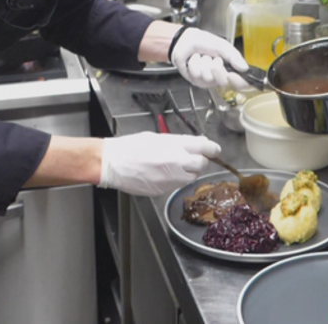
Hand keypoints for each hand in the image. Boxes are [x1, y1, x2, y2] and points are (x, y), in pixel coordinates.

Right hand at [98, 133, 220, 196]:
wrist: (113, 164)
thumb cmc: (131, 147)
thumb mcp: (158, 137)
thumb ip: (180, 141)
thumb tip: (198, 143)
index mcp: (175, 146)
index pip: (205, 148)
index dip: (213, 149)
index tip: (215, 150)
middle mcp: (176, 163)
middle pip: (202, 165)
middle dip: (200, 161)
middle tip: (193, 157)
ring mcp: (170, 178)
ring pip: (191, 177)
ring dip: (189, 171)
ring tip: (175, 165)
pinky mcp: (164, 190)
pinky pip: (177, 185)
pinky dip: (175, 179)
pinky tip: (163, 173)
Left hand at [169, 28, 252, 90]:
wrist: (186, 40)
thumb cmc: (204, 42)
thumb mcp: (222, 45)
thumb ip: (233, 56)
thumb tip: (244, 68)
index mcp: (230, 68)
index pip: (240, 82)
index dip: (238, 81)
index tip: (232, 75)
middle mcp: (220, 76)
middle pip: (224, 82)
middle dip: (217, 68)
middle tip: (214, 59)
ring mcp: (208, 80)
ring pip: (208, 77)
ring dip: (204, 63)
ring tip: (202, 56)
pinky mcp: (196, 81)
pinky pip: (196, 75)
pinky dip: (194, 63)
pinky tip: (194, 59)